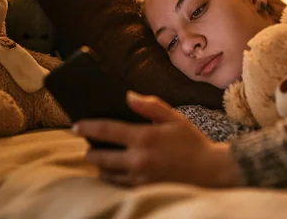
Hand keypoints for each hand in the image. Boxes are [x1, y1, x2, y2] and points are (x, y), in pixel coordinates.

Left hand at [72, 91, 243, 187]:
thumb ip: (150, 106)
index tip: (75, 126)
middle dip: (91, 153)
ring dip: (101, 168)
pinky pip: (120, 186)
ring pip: (107, 175)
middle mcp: (138, 159)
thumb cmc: (192, 142)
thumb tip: (128, 96)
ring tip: (101, 161)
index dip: (87, 127)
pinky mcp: (144, 190)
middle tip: (89, 149)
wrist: (211, 171)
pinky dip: (114, 179)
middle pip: (101, 157)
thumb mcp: (174, 118)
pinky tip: (115, 174)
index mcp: (144, 137)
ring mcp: (140, 177)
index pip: (106, 131)